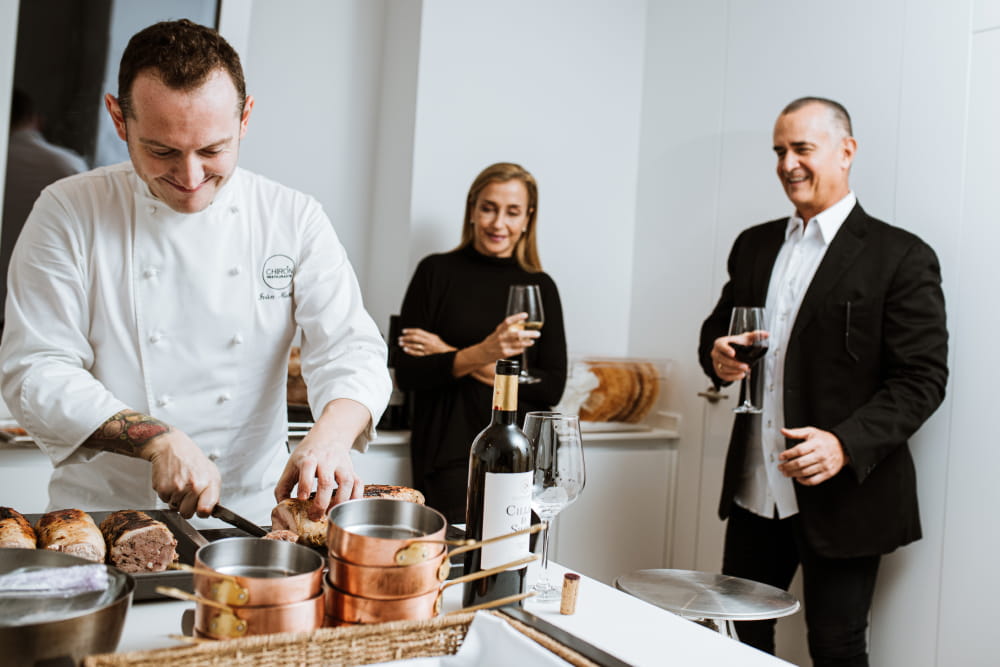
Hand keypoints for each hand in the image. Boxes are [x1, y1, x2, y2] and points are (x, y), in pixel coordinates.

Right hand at [138, 430, 220, 518]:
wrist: (172, 447)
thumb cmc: (192, 459)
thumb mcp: (211, 471)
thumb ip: (214, 491)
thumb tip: (214, 509)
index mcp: (208, 483)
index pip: (206, 510)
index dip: (203, 512)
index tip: (201, 509)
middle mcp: (193, 486)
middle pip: (187, 514)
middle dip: (186, 507)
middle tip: (187, 494)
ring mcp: (177, 488)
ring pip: (175, 508)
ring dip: (176, 500)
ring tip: (179, 484)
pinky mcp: (162, 488)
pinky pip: (164, 501)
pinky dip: (166, 494)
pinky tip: (171, 482)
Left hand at [275, 398, 369, 519]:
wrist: (328, 437)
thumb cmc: (309, 453)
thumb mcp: (291, 465)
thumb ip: (283, 486)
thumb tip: (282, 507)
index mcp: (309, 458)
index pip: (307, 468)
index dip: (305, 484)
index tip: (302, 498)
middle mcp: (327, 460)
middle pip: (327, 481)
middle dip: (321, 502)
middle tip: (315, 515)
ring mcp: (341, 465)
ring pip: (346, 482)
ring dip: (340, 501)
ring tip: (331, 513)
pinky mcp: (352, 470)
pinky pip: (358, 484)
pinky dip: (356, 497)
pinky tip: (348, 507)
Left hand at [399, 328, 455, 356]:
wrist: (449, 355)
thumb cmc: (442, 347)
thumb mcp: (436, 338)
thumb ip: (427, 336)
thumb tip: (416, 334)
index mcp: (431, 336)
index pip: (418, 331)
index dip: (410, 330)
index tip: (403, 331)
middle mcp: (429, 342)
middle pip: (415, 338)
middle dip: (406, 338)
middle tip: (400, 338)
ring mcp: (427, 349)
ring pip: (414, 346)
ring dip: (406, 344)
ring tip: (400, 343)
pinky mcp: (427, 356)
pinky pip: (417, 353)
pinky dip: (410, 351)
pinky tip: (405, 350)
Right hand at [481, 312, 537, 358]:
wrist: (483, 353)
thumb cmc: (492, 341)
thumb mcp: (498, 332)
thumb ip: (507, 327)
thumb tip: (522, 322)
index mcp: (499, 330)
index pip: (508, 321)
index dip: (517, 317)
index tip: (525, 315)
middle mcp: (501, 337)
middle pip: (517, 334)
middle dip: (529, 333)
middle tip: (537, 333)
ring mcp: (503, 346)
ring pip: (519, 343)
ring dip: (528, 342)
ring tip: (532, 341)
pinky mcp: (505, 354)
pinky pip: (517, 350)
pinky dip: (522, 348)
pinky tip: (525, 347)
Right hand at [710, 332, 767, 381]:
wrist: (731, 352)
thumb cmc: (737, 345)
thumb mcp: (745, 338)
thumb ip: (756, 335)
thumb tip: (766, 334)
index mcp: (720, 343)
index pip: (720, 345)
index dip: (726, 349)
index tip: (733, 353)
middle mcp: (716, 353)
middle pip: (722, 359)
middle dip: (734, 364)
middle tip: (745, 366)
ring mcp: (716, 362)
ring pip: (723, 369)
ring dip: (735, 371)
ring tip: (745, 370)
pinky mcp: (718, 371)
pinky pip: (724, 376)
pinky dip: (733, 377)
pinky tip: (741, 374)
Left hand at [778, 427, 848, 485]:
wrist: (842, 447)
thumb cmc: (825, 439)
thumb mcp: (811, 432)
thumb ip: (796, 432)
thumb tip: (783, 431)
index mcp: (816, 444)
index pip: (799, 450)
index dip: (788, 454)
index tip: (781, 457)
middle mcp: (821, 455)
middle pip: (800, 463)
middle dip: (787, 466)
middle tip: (781, 467)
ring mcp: (825, 465)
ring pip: (805, 472)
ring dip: (792, 474)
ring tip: (786, 472)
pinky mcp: (828, 473)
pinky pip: (813, 480)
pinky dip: (804, 481)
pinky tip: (797, 478)